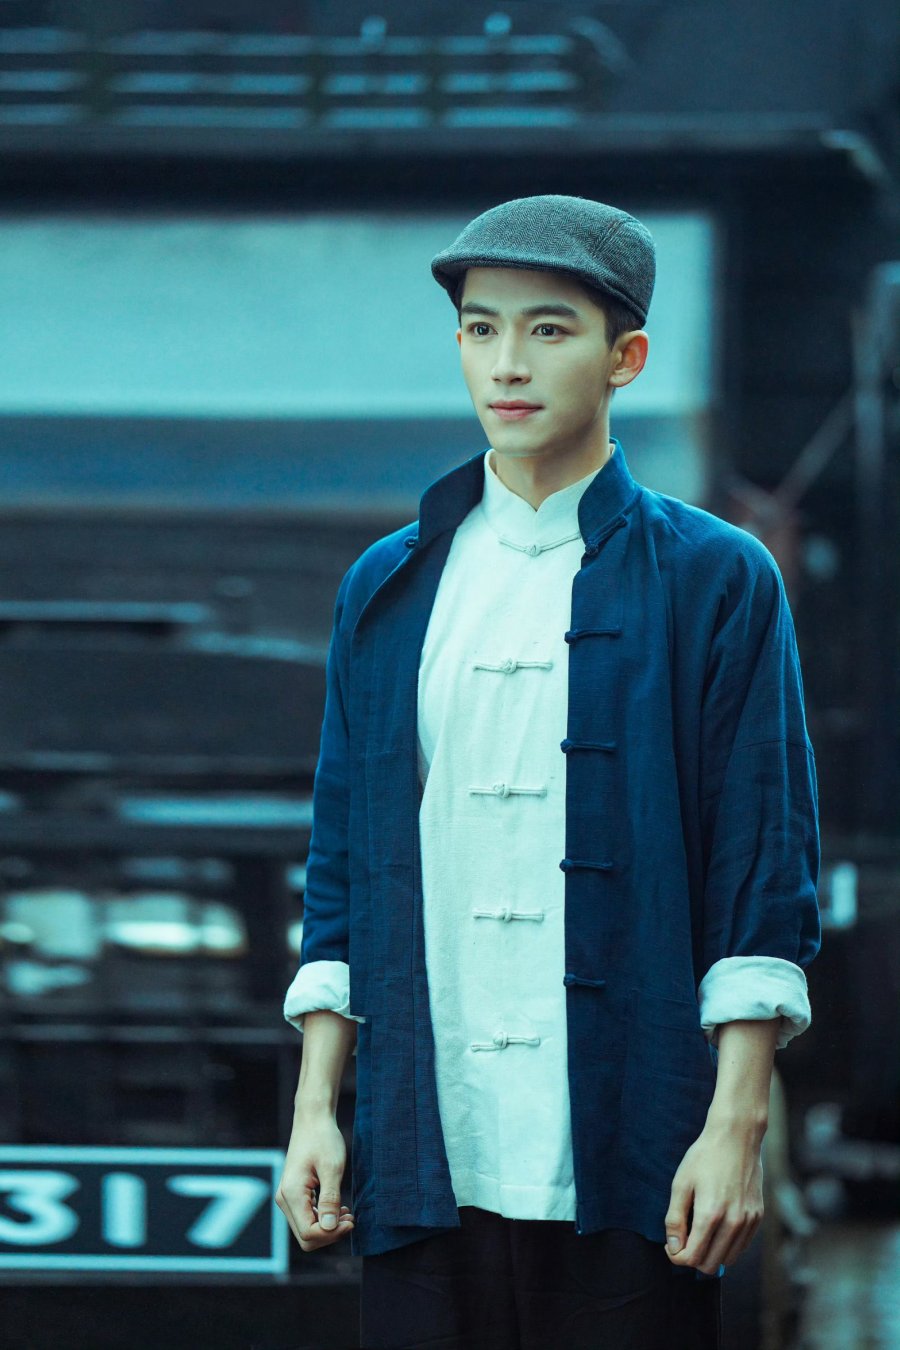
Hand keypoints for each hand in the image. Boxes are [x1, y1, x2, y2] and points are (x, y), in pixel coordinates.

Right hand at [276, 1109, 355, 1251]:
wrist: (313, 1120)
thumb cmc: (324, 1139)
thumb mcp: (332, 1168)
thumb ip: (330, 1199)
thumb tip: (328, 1227)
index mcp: (291, 1194)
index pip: (308, 1233)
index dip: (331, 1234)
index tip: (351, 1221)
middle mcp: (285, 1199)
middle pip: (305, 1236)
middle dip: (330, 1233)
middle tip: (351, 1219)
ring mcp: (288, 1197)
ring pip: (306, 1229)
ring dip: (328, 1227)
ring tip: (348, 1213)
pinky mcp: (294, 1194)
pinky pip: (306, 1217)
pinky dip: (323, 1218)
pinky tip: (339, 1208)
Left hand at [664, 1116, 764, 1274]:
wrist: (736, 1137)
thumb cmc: (704, 1157)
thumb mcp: (681, 1183)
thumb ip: (675, 1219)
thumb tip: (673, 1248)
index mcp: (710, 1215)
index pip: (692, 1257)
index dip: (676, 1256)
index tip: (671, 1245)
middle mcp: (733, 1223)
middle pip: (709, 1265)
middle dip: (692, 1258)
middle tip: (683, 1240)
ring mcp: (749, 1221)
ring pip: (727, 1260)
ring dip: (710, 1254)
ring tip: (699, 1233)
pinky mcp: (758, 1217)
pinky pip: (741, 1247)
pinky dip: (727, 1246)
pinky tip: (716, 1228)